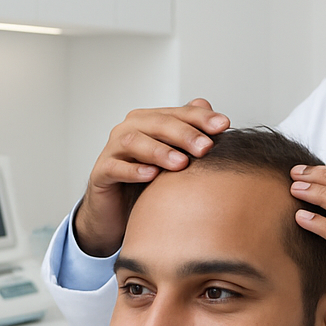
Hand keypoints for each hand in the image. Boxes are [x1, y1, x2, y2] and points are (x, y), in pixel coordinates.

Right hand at [73, 100, 229, 256]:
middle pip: (158, 123)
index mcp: (150, 121)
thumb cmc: (148, 182)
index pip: (178, 113)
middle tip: (205, 147)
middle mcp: (129, 129)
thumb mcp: (174, 160)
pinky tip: (152, 175)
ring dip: (159, 150)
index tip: (224, 125)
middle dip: (184, 134)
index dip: (201, 118)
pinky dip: (134, 170)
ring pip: (134, 141)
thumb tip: (214, 115)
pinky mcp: (101, 172)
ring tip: (181, 163)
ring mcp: (113, 149)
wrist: (116, 212)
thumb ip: (191, 136)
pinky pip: (115, 167)